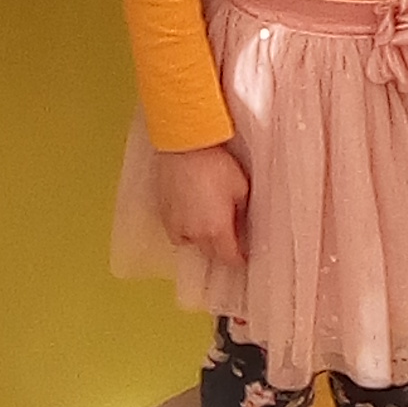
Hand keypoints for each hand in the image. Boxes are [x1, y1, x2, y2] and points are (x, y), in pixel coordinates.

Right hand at [152, 141, 247, 258]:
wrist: (183, 146)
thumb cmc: (214, 164)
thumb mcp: (240, 186)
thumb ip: (242, 210)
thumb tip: (242, 222)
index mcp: (217, 230)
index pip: (229, 258)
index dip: (239, 260)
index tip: (244, 257)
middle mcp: (194, 233)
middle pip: (210, 254)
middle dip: (221, 251)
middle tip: (231, 243)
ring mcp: (176, 224)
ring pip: (191, 243)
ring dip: (202, 241)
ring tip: (210, 229)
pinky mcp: (163, 212)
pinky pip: (176, 231)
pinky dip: (185, 229)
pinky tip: (191, 217)